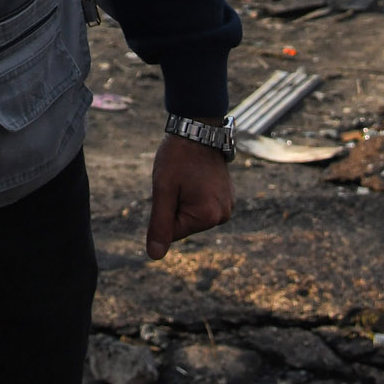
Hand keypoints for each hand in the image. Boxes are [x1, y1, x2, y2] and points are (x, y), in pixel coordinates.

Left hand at [145, 135, 234, 259]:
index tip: (171, 186)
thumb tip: (155, 256)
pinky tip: (196, 176)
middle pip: (185, 224)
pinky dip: (195, 194)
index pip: (173, 231)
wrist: (199, 128)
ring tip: (187, 177)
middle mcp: (223, 215)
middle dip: (175, 205)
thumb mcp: (163, 190)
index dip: (164, 209)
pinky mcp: (228, 196)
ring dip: (184, 199)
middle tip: (179, 180)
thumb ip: (159, 225)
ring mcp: (228, 205)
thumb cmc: (178, 157)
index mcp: (208, 216)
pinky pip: (203, 205)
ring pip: (193, 214)